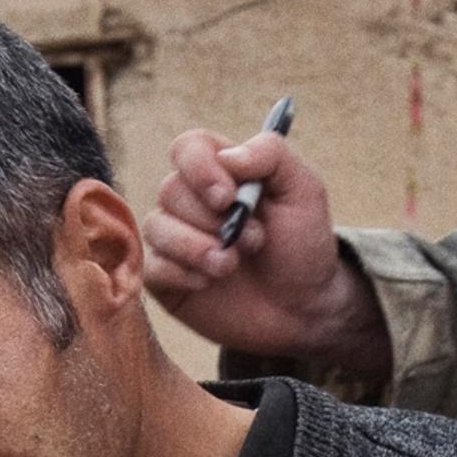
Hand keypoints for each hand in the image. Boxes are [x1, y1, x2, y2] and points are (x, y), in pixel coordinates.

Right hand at [142, 125, 390, 376]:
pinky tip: (209, 283)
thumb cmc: (302, 244)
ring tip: (232, 265)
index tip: (228, 198)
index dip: (200, 168)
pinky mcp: (165, 277)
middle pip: (171, 189)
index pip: (188, 148)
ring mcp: (174, 238)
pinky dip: (183, 274)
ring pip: (157, 226)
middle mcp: (191, 200)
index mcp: (221, 171)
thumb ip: (270, 154)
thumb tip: (226, 156)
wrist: (304, 307)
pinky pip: (153, 265)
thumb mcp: (304, 189)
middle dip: (213, 220)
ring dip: (197, 248)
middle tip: (253, 242)